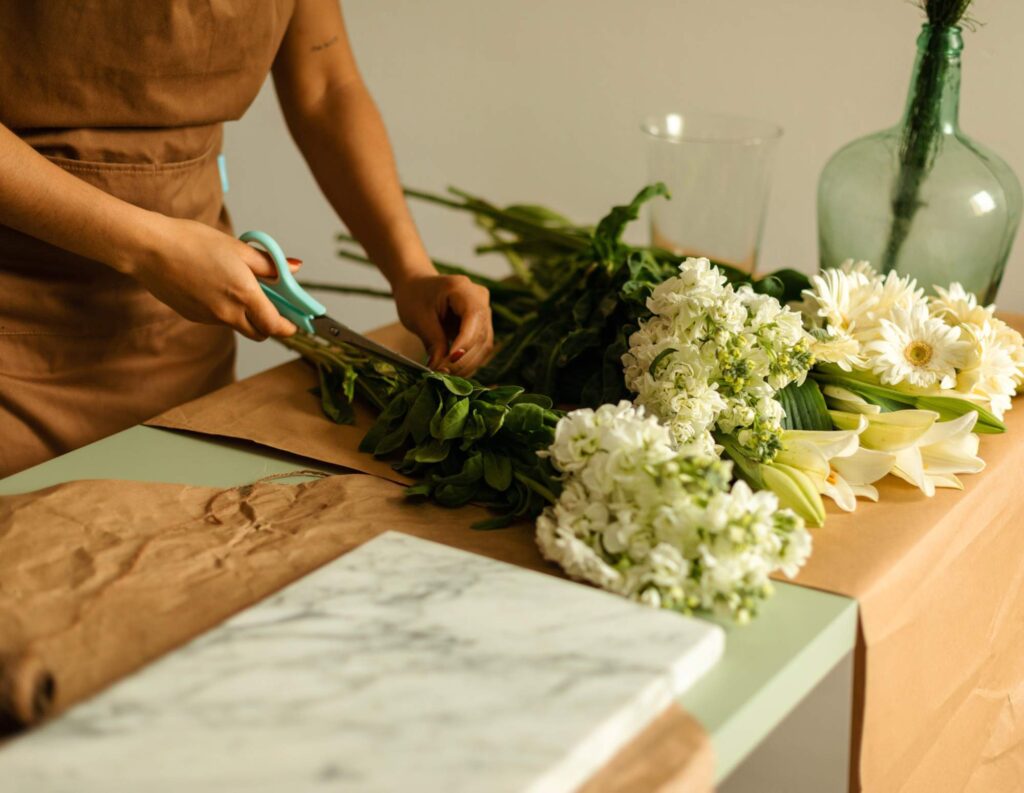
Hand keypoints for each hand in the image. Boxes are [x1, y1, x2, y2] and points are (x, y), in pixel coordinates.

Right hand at [122, 215, 298, 340]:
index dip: (289, 327)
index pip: (275, 326)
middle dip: (269, 324)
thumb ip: (270, 264)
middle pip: (259, 333)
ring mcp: (209, 318)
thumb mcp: (239, 248)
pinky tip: (214, 286)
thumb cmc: (193, 242)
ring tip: (237, 285)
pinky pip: (218, 319)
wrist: (149, 249)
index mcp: (244, 295)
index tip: (296, 322)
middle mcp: (228, 312)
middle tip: (272, 304)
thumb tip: (294, 269)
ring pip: (238, 325)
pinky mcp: (194, 316)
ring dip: (246, 315)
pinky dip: (224, 309)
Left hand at [392, 273, 492, 375]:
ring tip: (447, 375)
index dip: (464, 342)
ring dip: (467, 364)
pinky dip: (468, 361)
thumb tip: (440, 368)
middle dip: (463, 359)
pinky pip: (481, 347)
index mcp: (463, 288)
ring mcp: (484, 311)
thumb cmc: (414, 297)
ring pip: (484, 344)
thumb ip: (433, 341)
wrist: (416, 286)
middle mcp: (480, 298)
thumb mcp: (418, 318)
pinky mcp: (482, 324)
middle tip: (443, 374)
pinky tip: (454, 370)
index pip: (473, 317)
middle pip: (481, 334)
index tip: (449, 362)